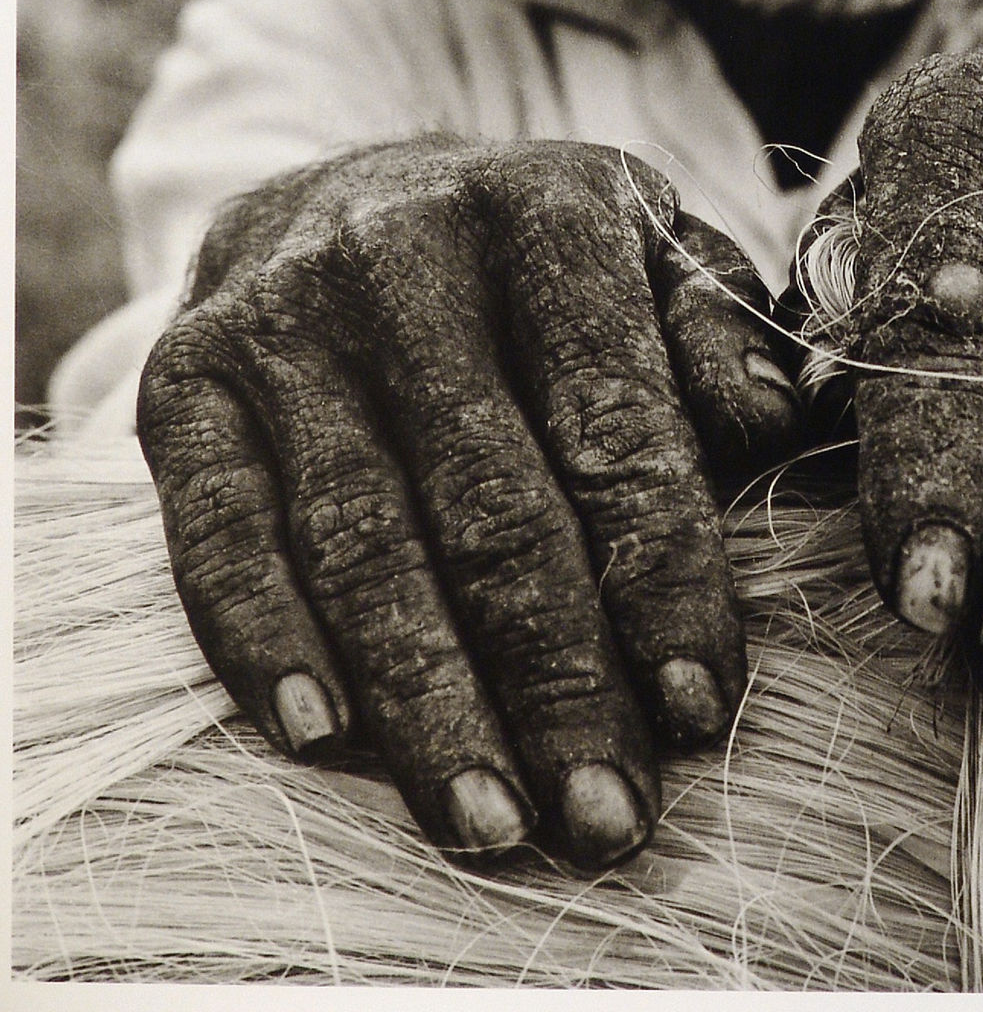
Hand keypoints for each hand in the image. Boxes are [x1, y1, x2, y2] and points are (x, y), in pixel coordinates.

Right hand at [137, 138, 801, 865]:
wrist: (348, 189)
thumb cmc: (540, 259)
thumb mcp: (653, 249)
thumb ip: (719, 331)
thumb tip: (771, 423)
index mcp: (548, 210)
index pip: (614, 422)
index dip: (661, 575)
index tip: (700, 710)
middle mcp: (405, 251)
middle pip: (490, 502)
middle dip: (556, 679)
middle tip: (607, 818)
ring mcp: (283, 316)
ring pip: (360, 538)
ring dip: (426, 700)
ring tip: (491, 822)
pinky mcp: (183, 376)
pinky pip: (217, 530)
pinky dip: (262, 639)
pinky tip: (321, 739)